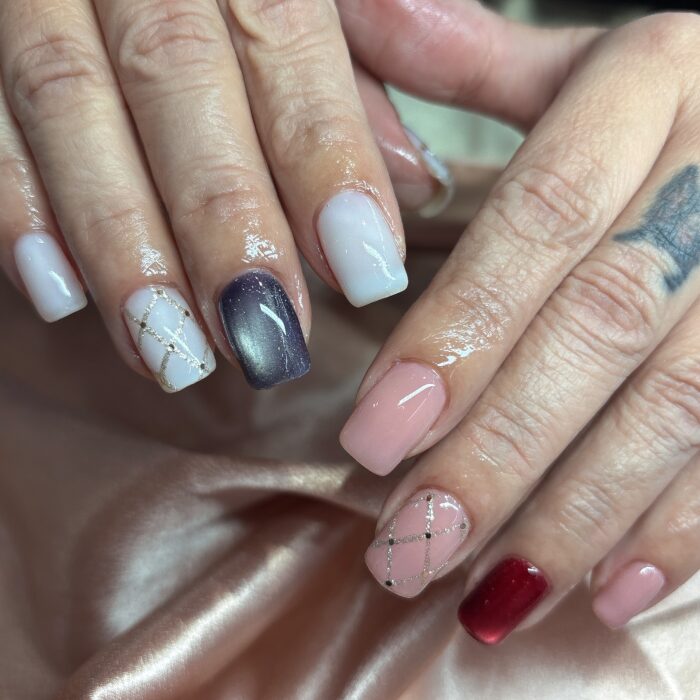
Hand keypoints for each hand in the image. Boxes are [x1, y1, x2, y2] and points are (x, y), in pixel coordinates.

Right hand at [0, 0, 448, 391]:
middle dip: (222, 223)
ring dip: (121, 248)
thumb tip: (419, 183)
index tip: (368, 275)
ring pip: (67, 107)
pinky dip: (18, 211)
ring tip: (172, 352)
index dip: (326, 162)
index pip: (286, 43)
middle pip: (174, 80)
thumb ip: (360, 79)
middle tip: (264, 338)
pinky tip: (59, 298)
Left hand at [339, 0, 699, 641]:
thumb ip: (471, 59)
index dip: (454, 339)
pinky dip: (682, 531)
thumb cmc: (673, 97)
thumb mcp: (580, 61)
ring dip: (578, 517)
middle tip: (407, 547)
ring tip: (487, 592)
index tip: (372, 440)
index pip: (537, 226)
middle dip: (497, 455)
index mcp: (652, 87)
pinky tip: (609, 592)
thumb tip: (370, 19)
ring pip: (679, 409)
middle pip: (598, 333)